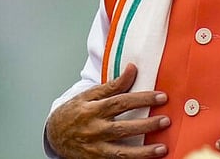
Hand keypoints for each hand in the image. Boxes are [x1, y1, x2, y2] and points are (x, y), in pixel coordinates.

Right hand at [45, 63, 169, 157]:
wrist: (53, 134)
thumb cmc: (75, 111)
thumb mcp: (90, 95)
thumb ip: (113, 84)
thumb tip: (132, 68)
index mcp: (93, 110)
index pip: (121, 103)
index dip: (142, 99)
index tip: (162, 97)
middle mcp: (94, 129)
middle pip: (122, 128)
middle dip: (146, 125)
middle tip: (166, 121)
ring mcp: (94, 148)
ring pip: (120, 152)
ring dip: (142, 152)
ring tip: (162, 148)